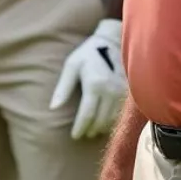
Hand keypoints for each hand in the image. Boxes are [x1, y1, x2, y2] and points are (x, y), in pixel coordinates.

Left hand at [50, 17, 126, 138]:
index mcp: (94, 84)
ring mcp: (121, 93)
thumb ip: (63, 88)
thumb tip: (53, 108)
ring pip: (111, 120)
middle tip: (82, 134)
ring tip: (91, 130)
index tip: (74, 136)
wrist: (110, 43)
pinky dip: (111, 121)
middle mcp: (110, 90)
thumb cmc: (87, 55)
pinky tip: (103, 123)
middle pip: (100, 120)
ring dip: (101, 128)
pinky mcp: (127, 93)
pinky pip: (120, 114)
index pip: (87, 114)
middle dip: (90, 130)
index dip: (80, 128)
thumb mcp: (71, 66)